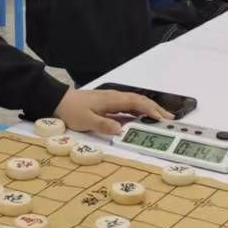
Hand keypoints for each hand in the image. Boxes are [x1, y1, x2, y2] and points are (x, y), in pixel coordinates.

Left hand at [55, 88, 171, 136]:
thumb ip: (103, 125)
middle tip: (170, 119)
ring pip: (135, 103)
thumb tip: (121, 130)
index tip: (162, 119)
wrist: (57, 101)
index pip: (136, 103)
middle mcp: (114, 98)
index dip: (150, 110)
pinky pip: (128, 107)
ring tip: (161, 119)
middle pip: (139, 101)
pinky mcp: (107, 105)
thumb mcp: (86, 120)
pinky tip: (142, 119)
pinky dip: (139, 112)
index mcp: (111, 100)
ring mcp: (111, 101)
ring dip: (149, 110)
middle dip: (155, 109)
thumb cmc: (71, 110)